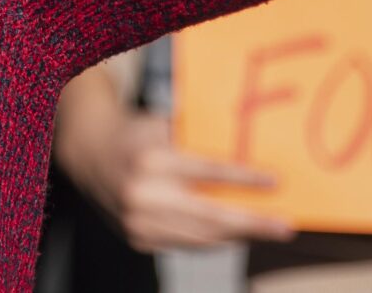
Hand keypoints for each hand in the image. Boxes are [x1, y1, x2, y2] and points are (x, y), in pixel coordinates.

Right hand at [70, 112, 291, 251]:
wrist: (86, 153)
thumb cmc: (133, 134)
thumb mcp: (161, 126)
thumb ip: (196, 142)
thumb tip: (246, 158)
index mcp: (151, 159)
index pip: (208, 172)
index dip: (245, 179)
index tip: (276, 183)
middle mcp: (143, 194)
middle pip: (211, 216)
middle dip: (253, 223)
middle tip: (285, 227)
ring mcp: (138, 223)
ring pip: (201, 237)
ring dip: (236, 235)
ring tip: (264, 230)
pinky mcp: (137, 239)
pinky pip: (185, 245)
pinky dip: (211, 240)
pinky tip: (230, 233)